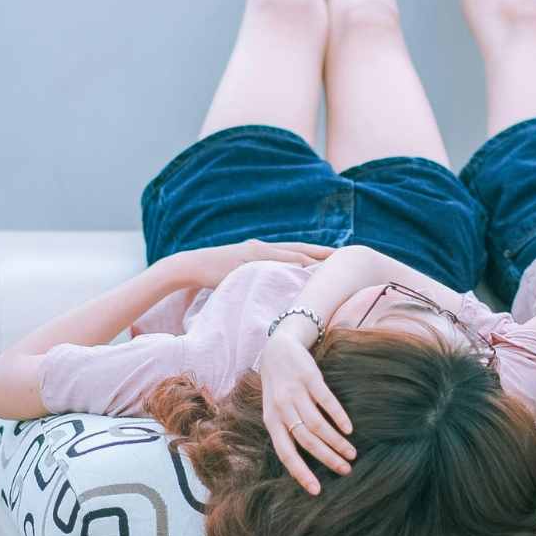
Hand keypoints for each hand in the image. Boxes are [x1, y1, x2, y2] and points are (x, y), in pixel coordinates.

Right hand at [167, 239, 332, 290]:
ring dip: (311, 255)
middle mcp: (262, 246)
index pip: (295, 251)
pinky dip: (290, 261)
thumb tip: (272, 288)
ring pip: (289, 252)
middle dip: (320, 251)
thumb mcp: (241, 273)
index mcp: (262, 250)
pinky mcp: (247, 257)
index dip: (315, 252)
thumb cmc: (214, 273)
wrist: (191, 264)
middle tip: (344, 254)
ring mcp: (255, 250)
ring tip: (332, 260)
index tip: (335, 256)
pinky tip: (304, 264)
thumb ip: (258, 276)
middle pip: (298, 248)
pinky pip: (273, 259)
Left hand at [258, 334, 354, 494]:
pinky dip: (338, 416)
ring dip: (336, 441)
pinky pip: (326, 401)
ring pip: (317, 424)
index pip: (285, 453)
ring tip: (352, 453)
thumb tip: (304, 462)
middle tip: (346, 470)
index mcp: (272, 421)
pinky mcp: (310, 377)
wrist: (277, 350)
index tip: (317, 490)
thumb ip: (286, 431)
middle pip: (306, 440)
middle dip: (327, 458)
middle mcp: (282, 408)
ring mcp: (295, 392)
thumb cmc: (278, 387)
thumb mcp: (275, 411)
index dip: (300, 472)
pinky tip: (349, 428)